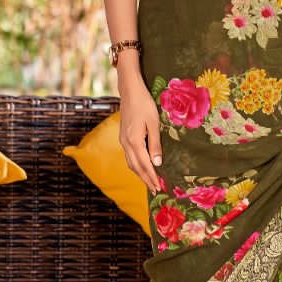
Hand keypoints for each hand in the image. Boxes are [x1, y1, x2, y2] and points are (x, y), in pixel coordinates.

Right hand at [118, 78, 163, 193]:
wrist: (130, 92)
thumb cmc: (144, 105)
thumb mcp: (154, 123)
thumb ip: (155, 144)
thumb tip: (157, 163)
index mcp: (134, 141)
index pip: (144, 165)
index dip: (151, 177)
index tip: (158, 187)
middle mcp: (126, 143)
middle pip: (136, 167)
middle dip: (146, 179)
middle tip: (155, 190)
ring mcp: (123, 140)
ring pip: (131, 162)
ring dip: (140, 173)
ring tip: (149, 181)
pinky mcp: (123, 136)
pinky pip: (129, 156)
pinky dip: (136, 165)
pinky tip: (142, 166)